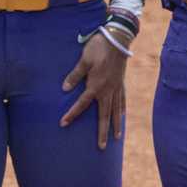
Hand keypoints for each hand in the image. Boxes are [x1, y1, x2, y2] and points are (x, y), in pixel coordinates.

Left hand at [60, 31, 129, 148]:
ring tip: (116, 138)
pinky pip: (122, 101)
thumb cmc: (99, 47)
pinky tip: (122, 117)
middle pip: (104, 115)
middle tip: (101, 147)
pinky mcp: (121, 83)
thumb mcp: (84, 60)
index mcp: (96, 85)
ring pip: (116, 111)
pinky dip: (122, 110)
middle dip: (102, 132)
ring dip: (116, 125)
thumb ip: (75, 75)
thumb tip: (64, 89)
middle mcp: (107, 90)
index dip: (72, 114)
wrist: (118, 39)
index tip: (63, 124)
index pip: (82, 104)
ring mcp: (116, 87)